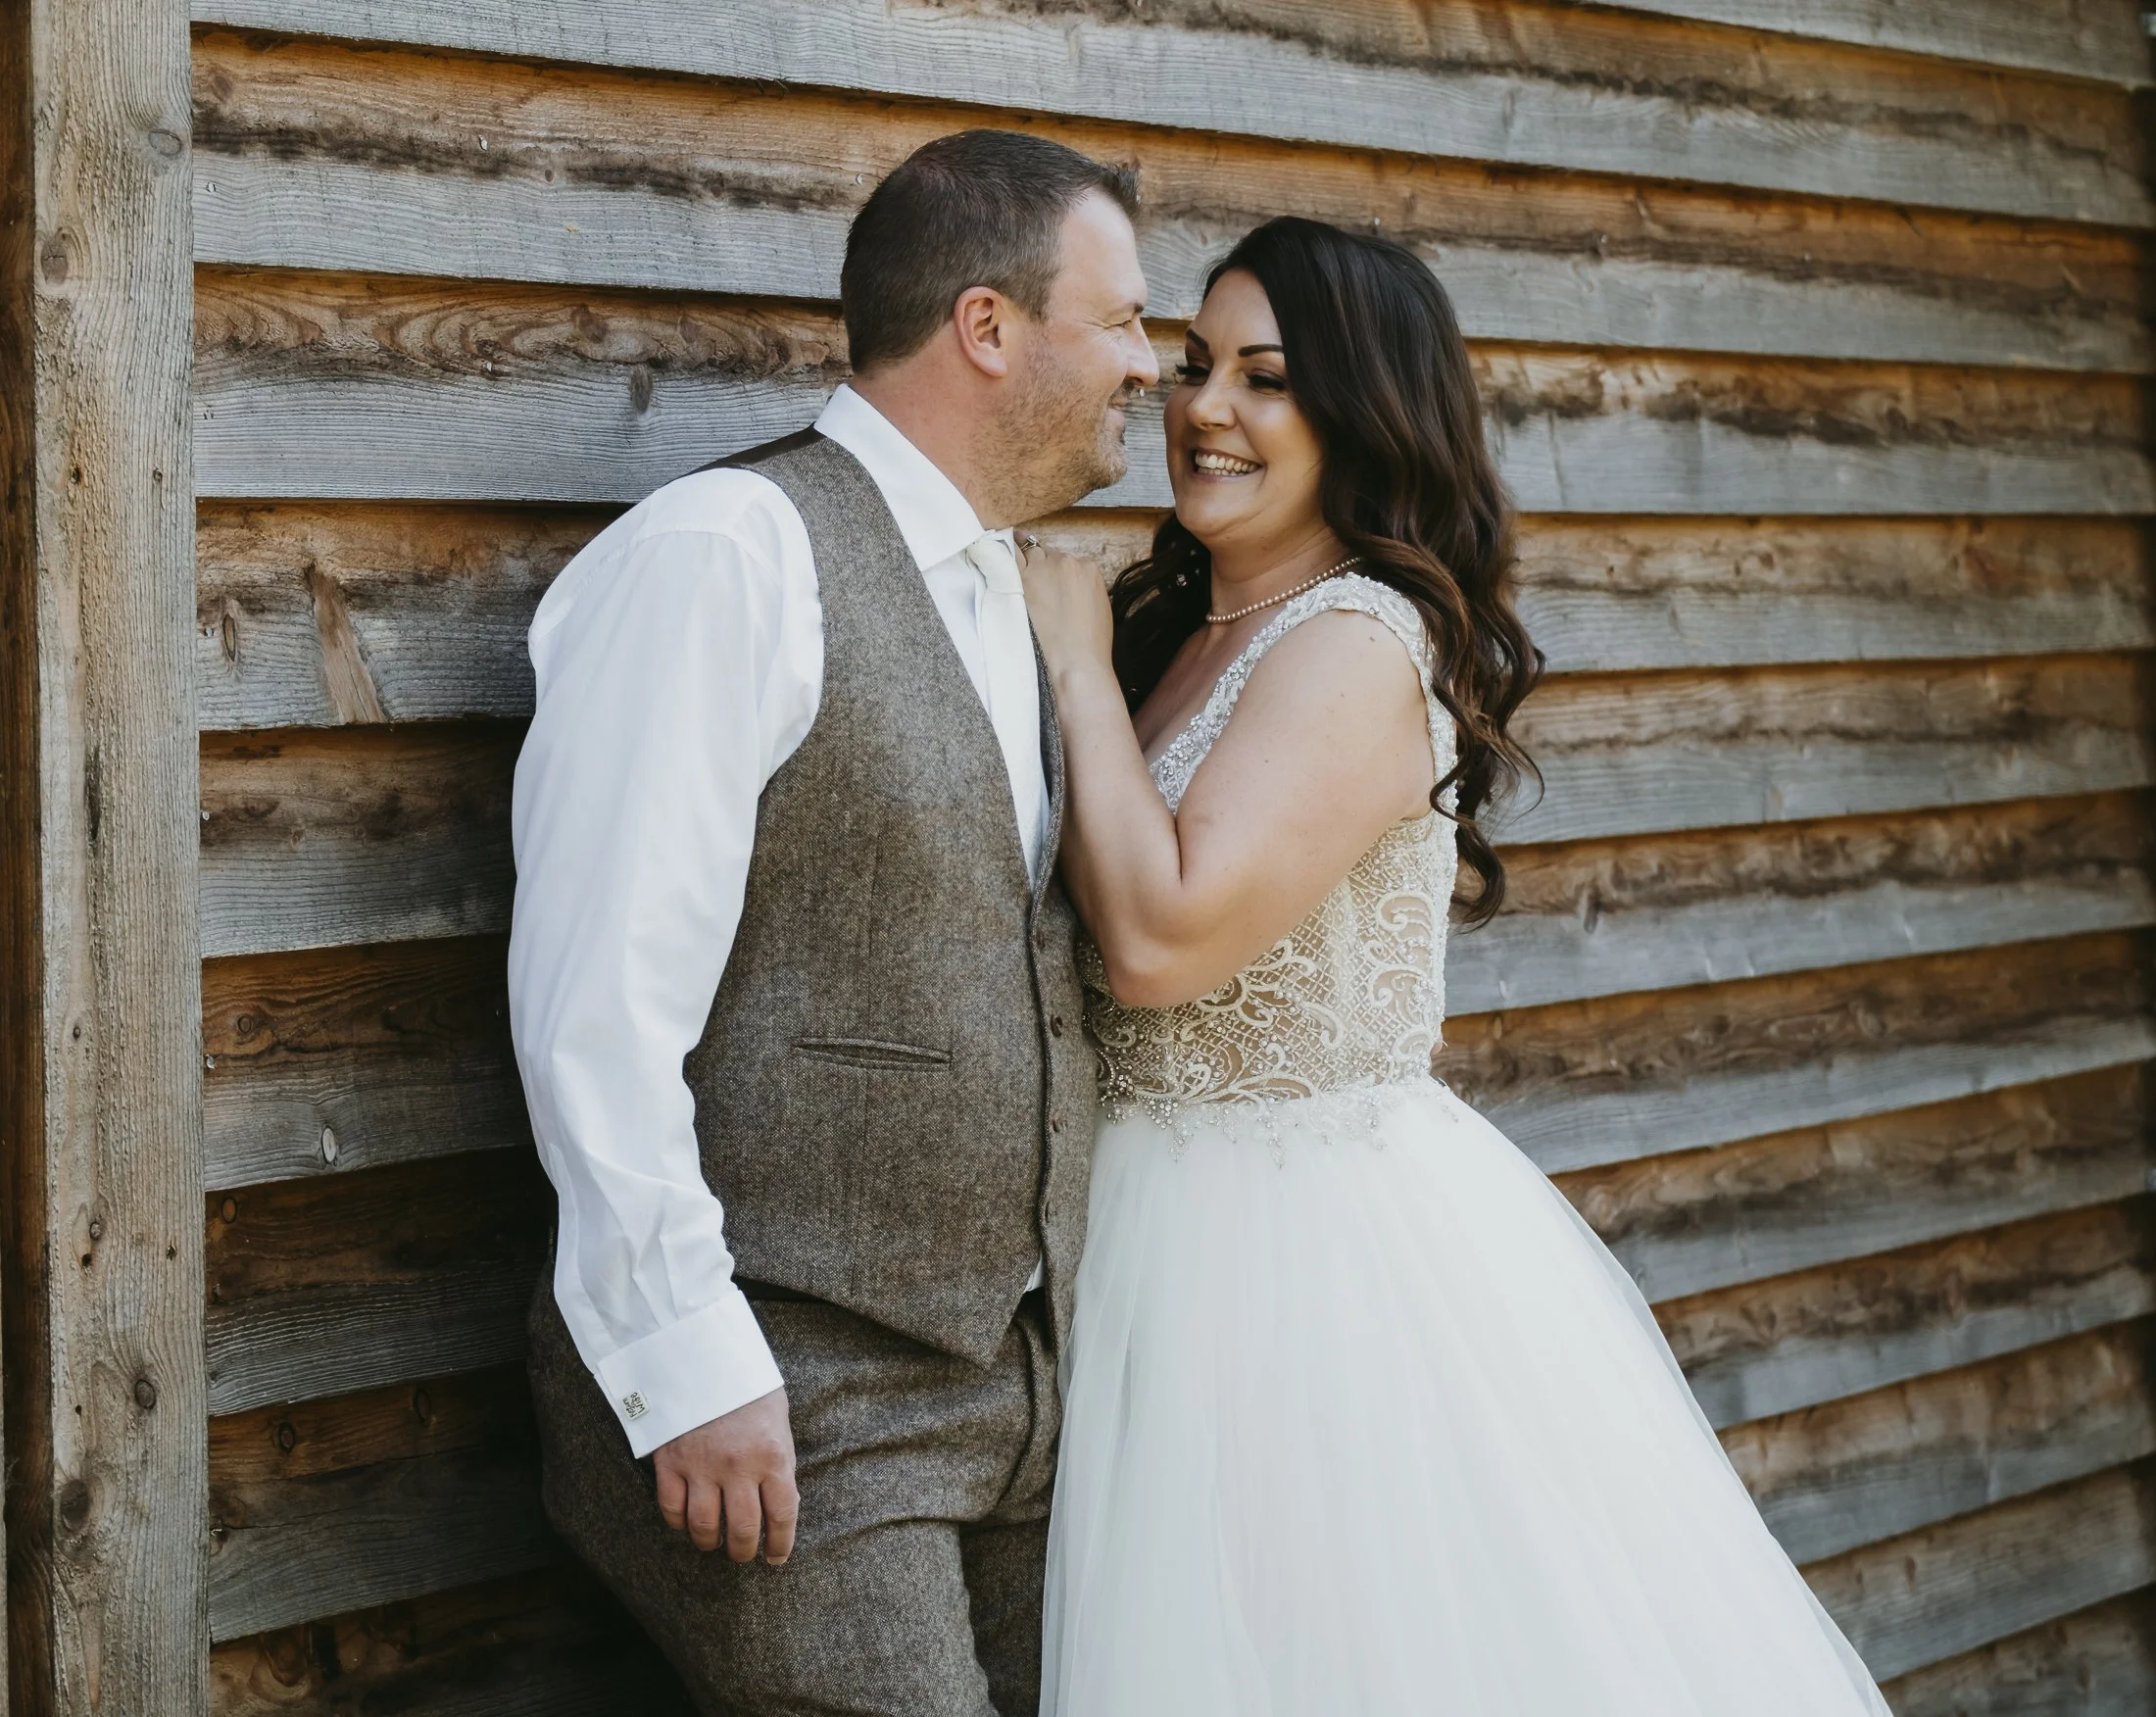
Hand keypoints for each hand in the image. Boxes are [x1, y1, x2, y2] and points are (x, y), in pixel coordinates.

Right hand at [652, 1386, 797, 1562]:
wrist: (707, 1354)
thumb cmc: (749, 1388)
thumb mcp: (778, 1421)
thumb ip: (778, 1463)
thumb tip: (780, 1505)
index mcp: (773, 1455)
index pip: (782, 1516)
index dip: (780, 1545)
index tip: (776, 1557)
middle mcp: (739, 1466)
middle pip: (742, 1530)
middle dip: (744, 1552)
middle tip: (743, 1554)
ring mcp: (702, 1465)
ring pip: (704, 1527)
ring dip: (710, 1543)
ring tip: (714, 1543)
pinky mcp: (671, 1461)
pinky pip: (672, 1508)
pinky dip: (679, 1524)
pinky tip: (687, 1523)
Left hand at [1019, 539, 1114, 680]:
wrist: (1077, 658)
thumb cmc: (1092, 642)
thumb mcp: (1098, 607)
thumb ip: (1084, 589)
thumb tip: (1071, 589)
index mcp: (1088, 568)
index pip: (1067, 560)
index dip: (1055, 568)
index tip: (1048, 577)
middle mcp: (1066, 562)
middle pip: (1048, 553)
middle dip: (1040, 563)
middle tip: (1030, 575)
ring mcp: (1043, 569)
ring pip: (1028, 551)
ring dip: (1021, 555)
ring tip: (1007, 554)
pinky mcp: (1023, 580)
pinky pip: (1011, 559)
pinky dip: (1005, 557)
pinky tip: (995, 555)